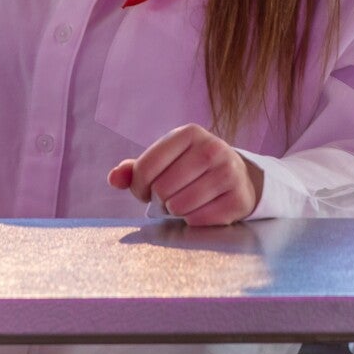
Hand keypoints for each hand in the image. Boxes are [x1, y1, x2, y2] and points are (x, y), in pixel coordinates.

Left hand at [108, 124, 264, 225]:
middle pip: (161, 189)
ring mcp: (229, 172)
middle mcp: (212, 148)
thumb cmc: (192, 170)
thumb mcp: (166, 161)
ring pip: (179, 206)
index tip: (148, 189)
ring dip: (175, 211)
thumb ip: (136, 169)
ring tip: (185, 201)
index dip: (138, 187)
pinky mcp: (239, 198)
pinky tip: (203, 208)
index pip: (145, 167)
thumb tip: (114, 178)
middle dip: (159, 200)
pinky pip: (198, 219)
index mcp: (189, 133)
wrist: (239, 177)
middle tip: (170, 196)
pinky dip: (193, 219)